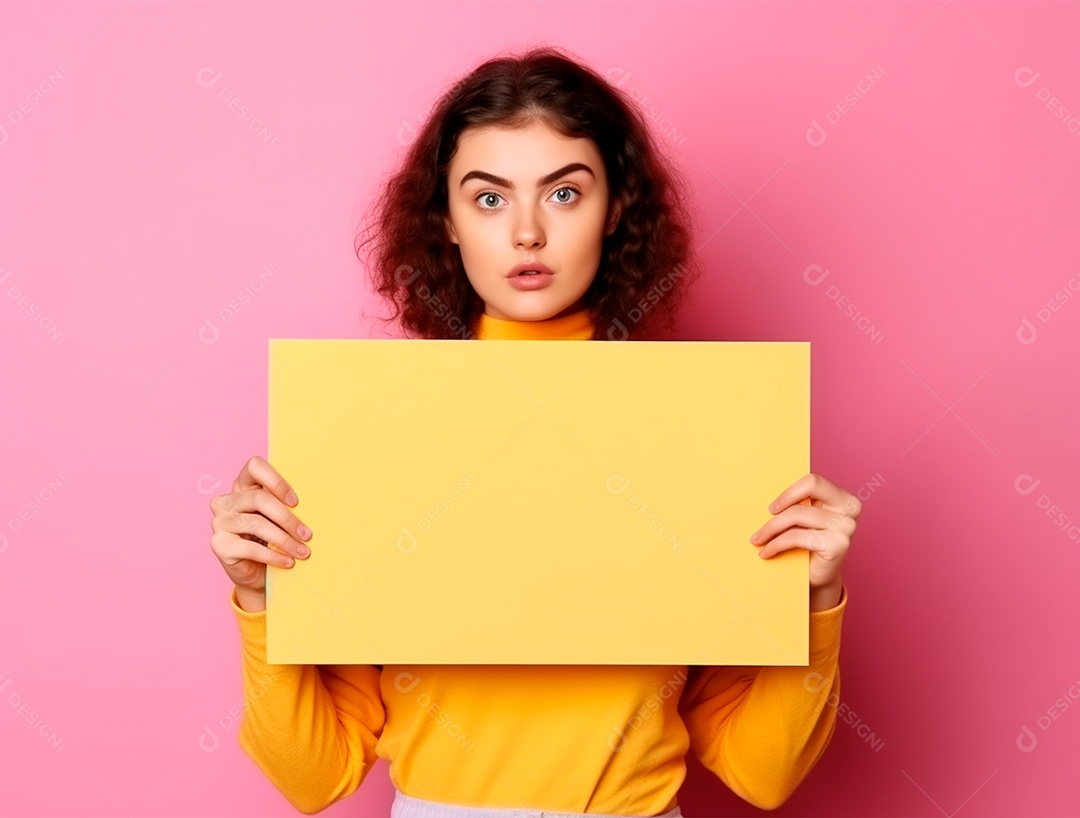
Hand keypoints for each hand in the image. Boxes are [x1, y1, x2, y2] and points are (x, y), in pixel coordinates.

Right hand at [208, 455, 313, 602]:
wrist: (256, 574)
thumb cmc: (272, 540)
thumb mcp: (279, 519)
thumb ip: (286, 506)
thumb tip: (314, 503)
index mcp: (242, 486)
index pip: (254, 467)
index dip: (276, 481)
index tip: (295, 502)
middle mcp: (226, 501)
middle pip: (259, 499)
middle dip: (287, 518)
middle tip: (307, 534)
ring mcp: (219, 522)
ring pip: (257, 524)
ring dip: (285, 540)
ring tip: (303, 551)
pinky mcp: (219, 545)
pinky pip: (251, 549)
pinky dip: (274, 556)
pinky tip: (289, 562)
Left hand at [748, 472, 858, 603]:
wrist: (817, 577)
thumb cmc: (807, 545)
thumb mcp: (803, 520)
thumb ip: (796, 503)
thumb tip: (763, 491)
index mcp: (843, 498)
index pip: (812, 482)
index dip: (789, 492)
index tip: (772, 507)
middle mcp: (849, 509)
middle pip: (806, 494)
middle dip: (781, 504)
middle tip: (764, 519)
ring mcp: (846, 527)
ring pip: (796, 515)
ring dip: (771, 528)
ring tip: (758, 539)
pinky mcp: (837, 544)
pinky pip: (796, 537)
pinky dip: (775, 544)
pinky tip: (766, 552)